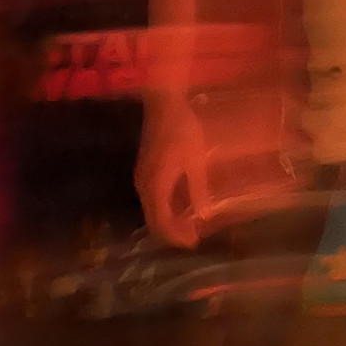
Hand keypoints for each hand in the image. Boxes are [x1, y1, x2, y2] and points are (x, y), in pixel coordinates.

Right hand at [134, 106, 209, 248]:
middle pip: (153, 219)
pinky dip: (165, 208)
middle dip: (172, 232)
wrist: (163, 102)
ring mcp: (142, 177)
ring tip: (188, 225)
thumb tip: (203, 215)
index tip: (193, 243)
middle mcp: (143, 185)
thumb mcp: (195, 159)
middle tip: (193, 238)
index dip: (175, 236)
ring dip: (168, 221)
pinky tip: (180, 206)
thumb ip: (198, 188)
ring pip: (151, 209)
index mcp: (155, 185)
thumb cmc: (183, 128)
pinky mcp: (145, 169)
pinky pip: (152, 198)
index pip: (160, 221)